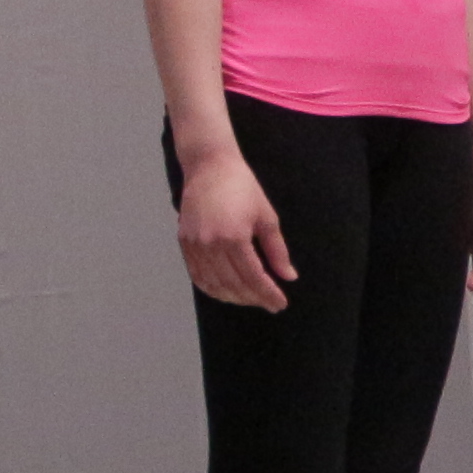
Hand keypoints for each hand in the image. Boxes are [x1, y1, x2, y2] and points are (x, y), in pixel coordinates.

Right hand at [176, 150, 296, 310]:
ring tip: (250, 300)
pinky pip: (197, 274)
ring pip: (213, 283)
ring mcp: (194, 244)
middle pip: (232, 284)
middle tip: (269, 304)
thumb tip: (288, 277)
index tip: (280, 305)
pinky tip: (225, 292)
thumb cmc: (243, 188)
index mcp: (234, 237)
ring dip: (232, 297)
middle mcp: (210, 244)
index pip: (253, 277)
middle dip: (253, 298)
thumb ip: (277, 251)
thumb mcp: (267, 218)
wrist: (210, 167)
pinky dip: (211, 288)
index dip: (267, 294)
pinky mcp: (184, 242)